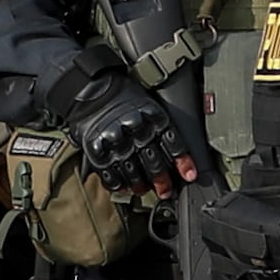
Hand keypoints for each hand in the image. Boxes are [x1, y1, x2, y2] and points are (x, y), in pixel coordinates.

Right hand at [73, 80, 186, 197]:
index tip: (190, 176)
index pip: (172, 141)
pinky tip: (123, 187)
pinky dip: (118, 183)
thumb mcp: (147, 103)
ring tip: (143, 190)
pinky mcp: (96, 146)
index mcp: (151, 114)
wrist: (89, 87)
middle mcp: (134, 127)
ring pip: (132, 170)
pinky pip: (109, 171)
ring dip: (140, 184)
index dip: (183, 161)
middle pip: (153, 160)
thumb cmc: (123, 97)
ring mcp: (114, 138)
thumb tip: (173, 154)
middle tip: (166, 192)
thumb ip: (158, 126)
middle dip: (162, 180)